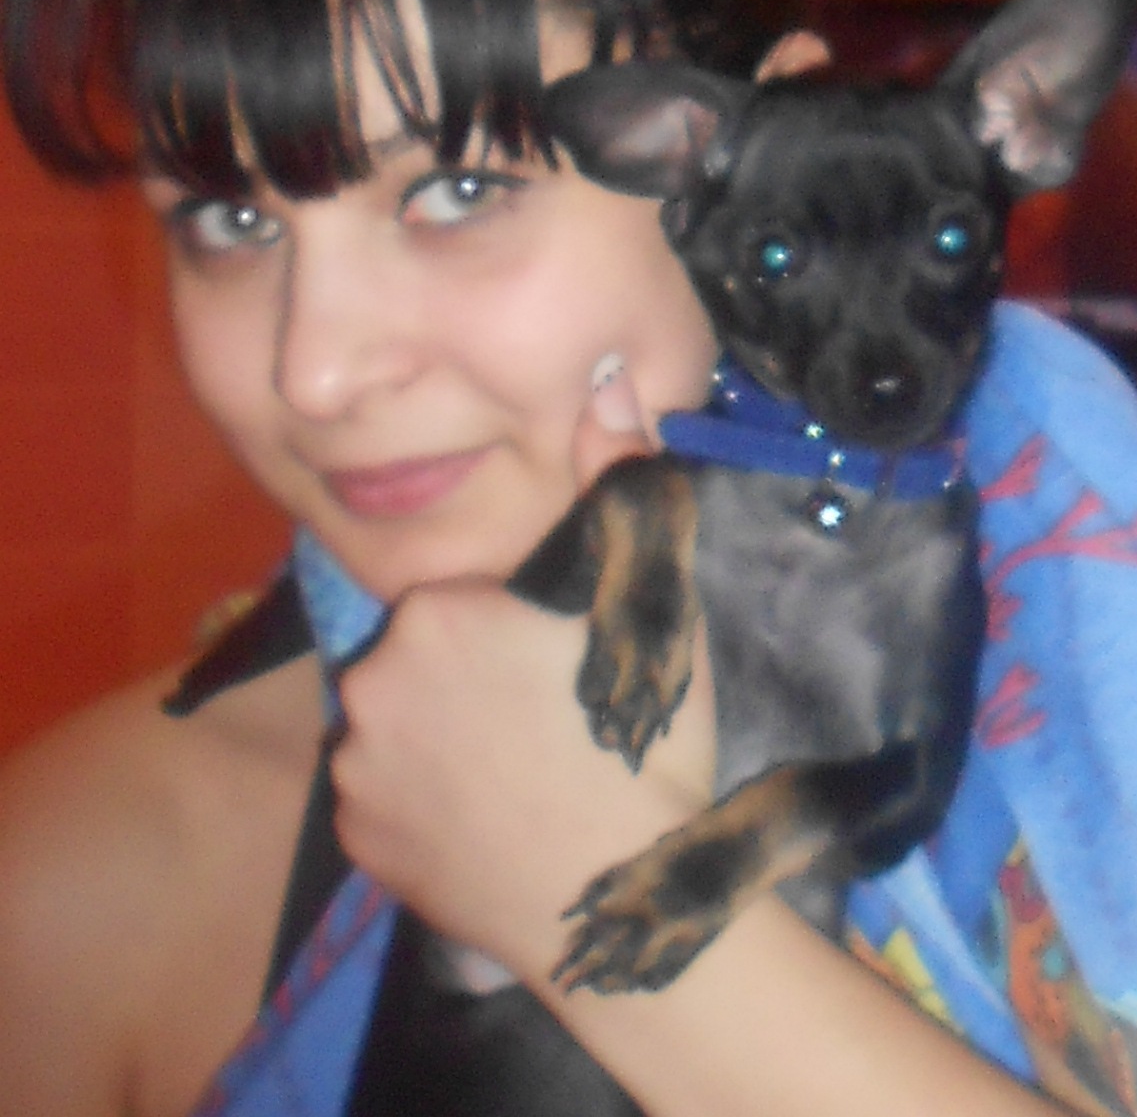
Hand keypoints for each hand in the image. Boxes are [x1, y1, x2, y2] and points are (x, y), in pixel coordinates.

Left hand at [331, 363, 715, 974]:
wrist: (624, 891)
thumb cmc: (641, 740)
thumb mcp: (646, 601)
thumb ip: (618, 482)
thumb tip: (608, 379)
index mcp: (432, 613)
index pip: (461, 600)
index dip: (511, 629)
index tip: (555, 671)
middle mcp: (368, 681)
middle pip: (421, 659)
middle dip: (468, 678)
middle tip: (540, 724)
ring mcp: (356, 771)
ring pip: (397, 727)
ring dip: (437, 739)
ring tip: (512, 779)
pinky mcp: (358, 844)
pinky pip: (384, 800)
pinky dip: (420, 806)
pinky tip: (481, 822)